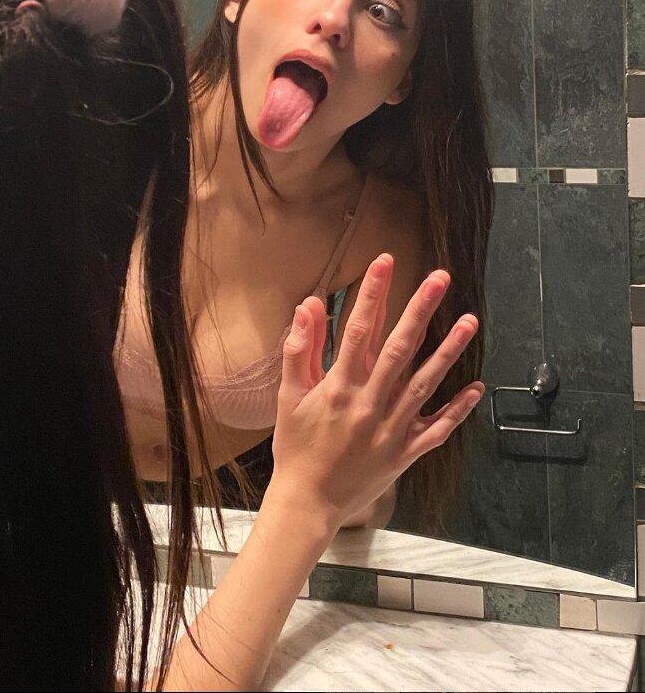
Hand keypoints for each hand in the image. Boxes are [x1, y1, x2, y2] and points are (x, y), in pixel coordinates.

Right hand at [270, 253, 483, 532]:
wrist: (307, 502)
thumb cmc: (296, 446)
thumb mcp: (288, 396)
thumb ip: (299, 349)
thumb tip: (307, 305)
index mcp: (338, 387)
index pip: (358, 329)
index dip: (373, 293)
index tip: (385, 262)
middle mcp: (369, 403)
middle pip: (399, 348)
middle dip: (420, 310)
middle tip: (439, 279)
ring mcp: (391, 429)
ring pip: (425, 383)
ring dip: (448, 351)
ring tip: (469, 320)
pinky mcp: (405, 452)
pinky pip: (437, 429)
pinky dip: (458, 409)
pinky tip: (477, 387)